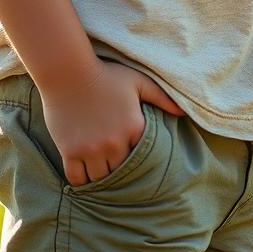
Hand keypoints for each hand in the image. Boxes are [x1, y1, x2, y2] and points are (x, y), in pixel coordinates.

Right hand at [39, 59, 185, 185]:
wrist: (69, 71)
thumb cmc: (106, 74)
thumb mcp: (139, 81)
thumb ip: (162, 98)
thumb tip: (183, 113)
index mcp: (134, 127)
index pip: (141, 158)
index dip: (137, 159)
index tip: (132, 157)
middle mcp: (114, 143)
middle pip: (120, 171)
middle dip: (119, 170)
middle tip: (114, 165)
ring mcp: (91, 149)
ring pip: (99, 178)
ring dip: (100, 176)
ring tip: (100, 169)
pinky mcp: (70, 151)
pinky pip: (77, 179)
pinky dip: (81, 180)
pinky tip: (84, 173)